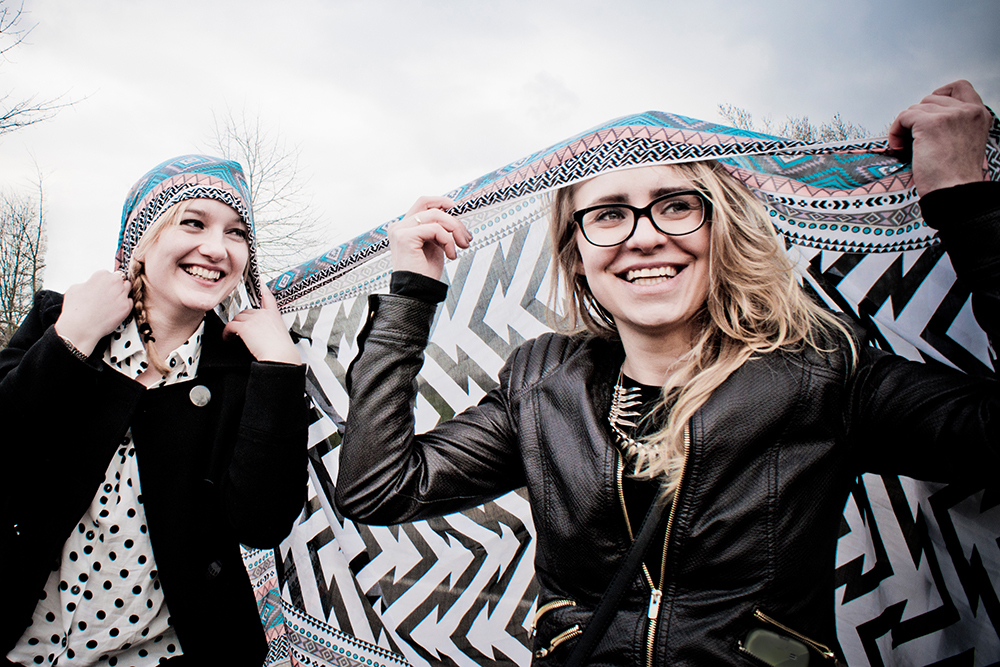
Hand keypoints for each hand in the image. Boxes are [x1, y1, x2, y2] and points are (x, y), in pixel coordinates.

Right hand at [55, 270, 133, 354]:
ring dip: (121, 293)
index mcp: (102, 275)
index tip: (103, 287)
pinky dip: (124, 305)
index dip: (104, 282)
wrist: (81, 326)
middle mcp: (114, 282)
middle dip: (115, 286)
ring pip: (127, 289)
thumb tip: (90, 285)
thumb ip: (87, 283)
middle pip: (120, 280)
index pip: (108, 274)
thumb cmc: (76, 309)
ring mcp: (122, 294)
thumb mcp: (75, 288)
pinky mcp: (127, 307)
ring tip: (112, 301)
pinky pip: (129, 302)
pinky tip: (115, 309)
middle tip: (108, 294)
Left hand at [222, 286, 300, 363]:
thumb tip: (261, 333)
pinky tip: (228, 338)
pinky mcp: (245, 327)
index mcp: (274, 315)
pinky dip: (227, 333)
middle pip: (247, 311)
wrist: (280, 357)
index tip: (258, 279)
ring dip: (234, 327)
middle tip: (241, 331)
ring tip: (233, 336)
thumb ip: (270, 328)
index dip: (262, 285)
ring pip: (237, 318)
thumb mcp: (280, 335)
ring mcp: (254, 319)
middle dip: (242, 321)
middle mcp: (264, 314)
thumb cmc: (282, 351)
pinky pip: (230, 326)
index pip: (267, 295)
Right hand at [388, 196, 471, 280]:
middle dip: (454, 221)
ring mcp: (400, 231)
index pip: (423, 203)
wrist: (417, 293)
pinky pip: (435, 229)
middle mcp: (399, 226)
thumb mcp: (435, 245)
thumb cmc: (424, 273)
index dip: (442, 201)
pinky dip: (448, 241)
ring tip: (461, 246)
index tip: (458, 209)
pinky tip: (451, 255)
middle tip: (466, 237)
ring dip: (454, 230)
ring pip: (436, 216)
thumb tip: (454, 217)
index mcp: (405, 227)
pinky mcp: (405, 237)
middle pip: (432, 207)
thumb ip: (439, 229)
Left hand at [889, 79, 991, 194]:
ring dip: (905, 126)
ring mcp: (950, 115)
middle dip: (918, 117)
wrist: (955, 191)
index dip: (939, 94)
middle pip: (931, 99)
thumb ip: (956, 125)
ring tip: (907, 146)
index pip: (960, 87)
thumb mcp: (965, 141)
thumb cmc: (956, 176)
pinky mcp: (930, 123)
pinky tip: (899, 146)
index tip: (927, 110)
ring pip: (915, 108)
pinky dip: (895, 131)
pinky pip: (903, 117)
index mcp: (979, 114)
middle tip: (914, 138)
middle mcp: (967, 111)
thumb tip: (928, 118)